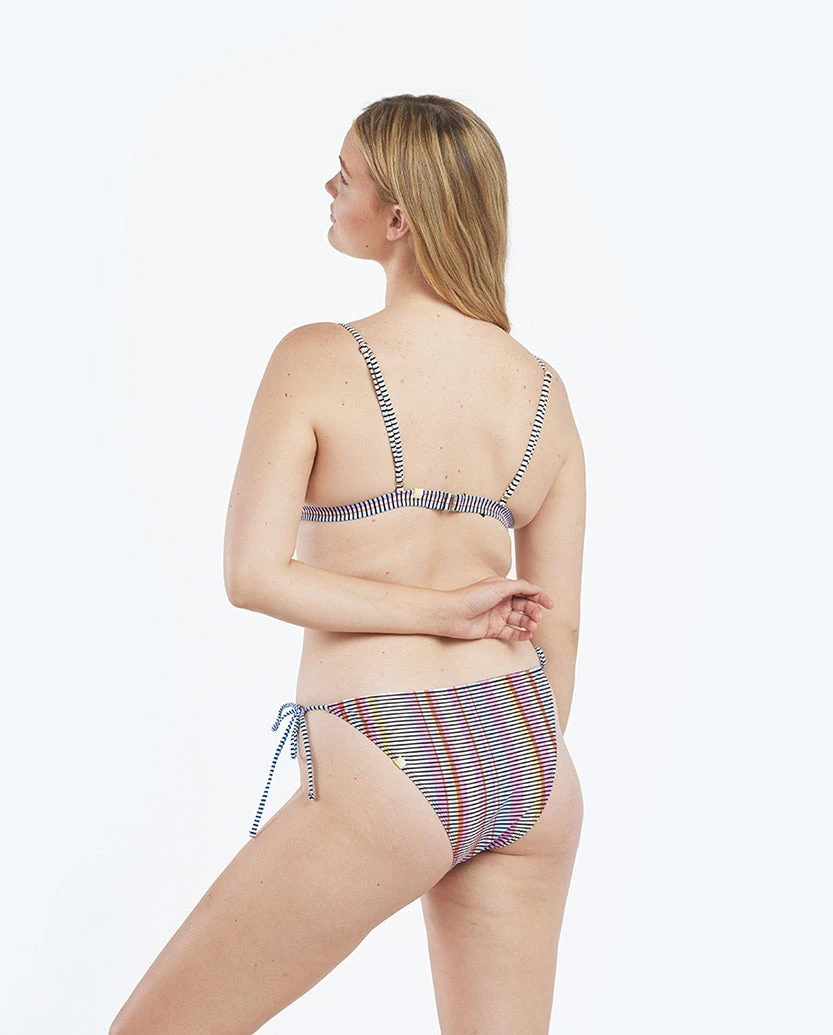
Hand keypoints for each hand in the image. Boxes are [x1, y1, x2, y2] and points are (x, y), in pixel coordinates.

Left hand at [436, 576, 553, 640]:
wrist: (452, 614)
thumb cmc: (472, 597)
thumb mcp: (498, 587)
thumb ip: (519, 587)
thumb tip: (537, 587)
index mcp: (502, 588)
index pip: (526, 591)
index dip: (539, 597)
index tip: (549, 604)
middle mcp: (501, 601)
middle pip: (525, 606)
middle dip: (534, 611)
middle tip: (538, 617)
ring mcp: (497, 616)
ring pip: (520, 619)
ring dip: (529, 623)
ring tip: (532, 627)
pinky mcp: (493, 630)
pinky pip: (511, 632)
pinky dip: (521, 634)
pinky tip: (527, 635)